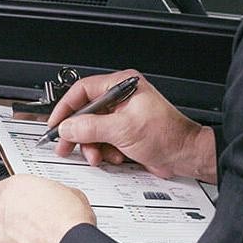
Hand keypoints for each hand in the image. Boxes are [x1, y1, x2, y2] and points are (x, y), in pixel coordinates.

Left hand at [0, 175, 95, 242]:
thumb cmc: (70, 225)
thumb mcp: (71, 194)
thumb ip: (52, 194)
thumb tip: (57, 200)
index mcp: (15, 188)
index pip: (3, 190)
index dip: (16, 200)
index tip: (25, 207)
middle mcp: (1, 210)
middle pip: (1, 214)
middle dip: (15, 222)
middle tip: (35, 230)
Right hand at [49, 69, 216, 181]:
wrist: (185, 155)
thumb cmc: (167, 134)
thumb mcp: (122, 129)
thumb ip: (91, 127)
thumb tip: (68, 127)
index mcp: (121, 86)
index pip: (83, 91)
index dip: (66, 107)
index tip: (57, 122)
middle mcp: (121, 98)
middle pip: (86, 113)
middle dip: (78, 133)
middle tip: (66, 144)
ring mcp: (123, 116)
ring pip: (93, 130)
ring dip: (93, 146)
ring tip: (97, 155)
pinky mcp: (125, 132)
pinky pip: (104, 141)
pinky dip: (105, 151)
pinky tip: (114, 156)